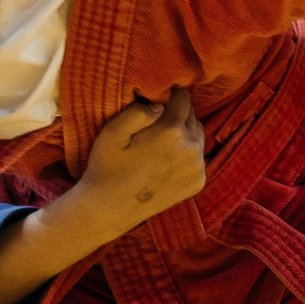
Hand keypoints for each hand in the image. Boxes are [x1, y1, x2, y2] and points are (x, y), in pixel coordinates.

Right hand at [73, 90, 206, 233]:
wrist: (110, 208)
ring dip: (185, 133)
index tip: (157, 100)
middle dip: (177, 114)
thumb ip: (137, 111)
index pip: (183, 97)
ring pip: (198, 136)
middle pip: (192, 116)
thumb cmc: (107, 166)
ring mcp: (197, 167)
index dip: (169, 95)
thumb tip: (160, 104)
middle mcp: (191, 147)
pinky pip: (198, 157)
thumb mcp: (112, 131)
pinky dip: (187, 154)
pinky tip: (166, 161)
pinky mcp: (198, 182)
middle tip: (155, 124)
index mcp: (172, 130)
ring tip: (162, 142)